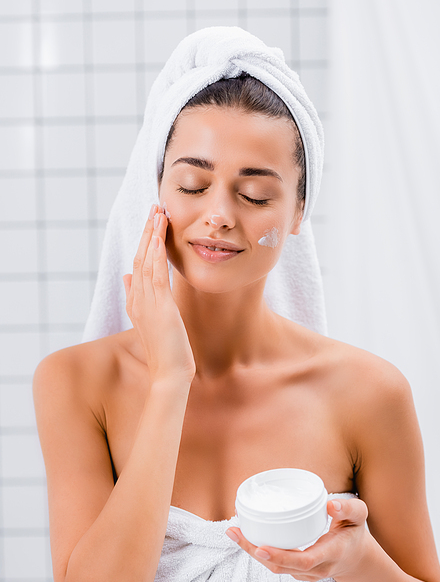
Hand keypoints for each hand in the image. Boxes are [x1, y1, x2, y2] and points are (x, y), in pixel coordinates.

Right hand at [123, 204, 195, 382]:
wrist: (169, 374)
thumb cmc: (166, 352)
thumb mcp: (151, 321)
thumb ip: (139, 298)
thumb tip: (128, 276)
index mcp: (137, 302)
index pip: (139, 265)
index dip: (144, 243)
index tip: (151, 223)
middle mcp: (138, 299)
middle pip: (140, 258)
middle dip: (147, 232)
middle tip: (154, 207)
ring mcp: (147, 303)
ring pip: (147, 262)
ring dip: (152, 236)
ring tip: (158, 213)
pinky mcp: (160, 307)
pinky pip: (156, 275)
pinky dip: (156, 255)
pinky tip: (158, 238)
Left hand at [225, 498, 369, 581]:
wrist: (355, 558)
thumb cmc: (353, 533)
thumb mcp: (358, 517)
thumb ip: (348, 509)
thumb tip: (330, 504)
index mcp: (331, 554)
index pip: (304, 561)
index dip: (281, 556)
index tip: (261, 547)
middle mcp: (317, 569)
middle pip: (281, 567)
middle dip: (255, 553)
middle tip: (234, 533)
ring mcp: (306, 574)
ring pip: (275, 568)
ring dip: (252, 552)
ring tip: (233, 532)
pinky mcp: (297, 572)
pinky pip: (276, 565)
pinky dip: (259, 552)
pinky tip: (245, 537)